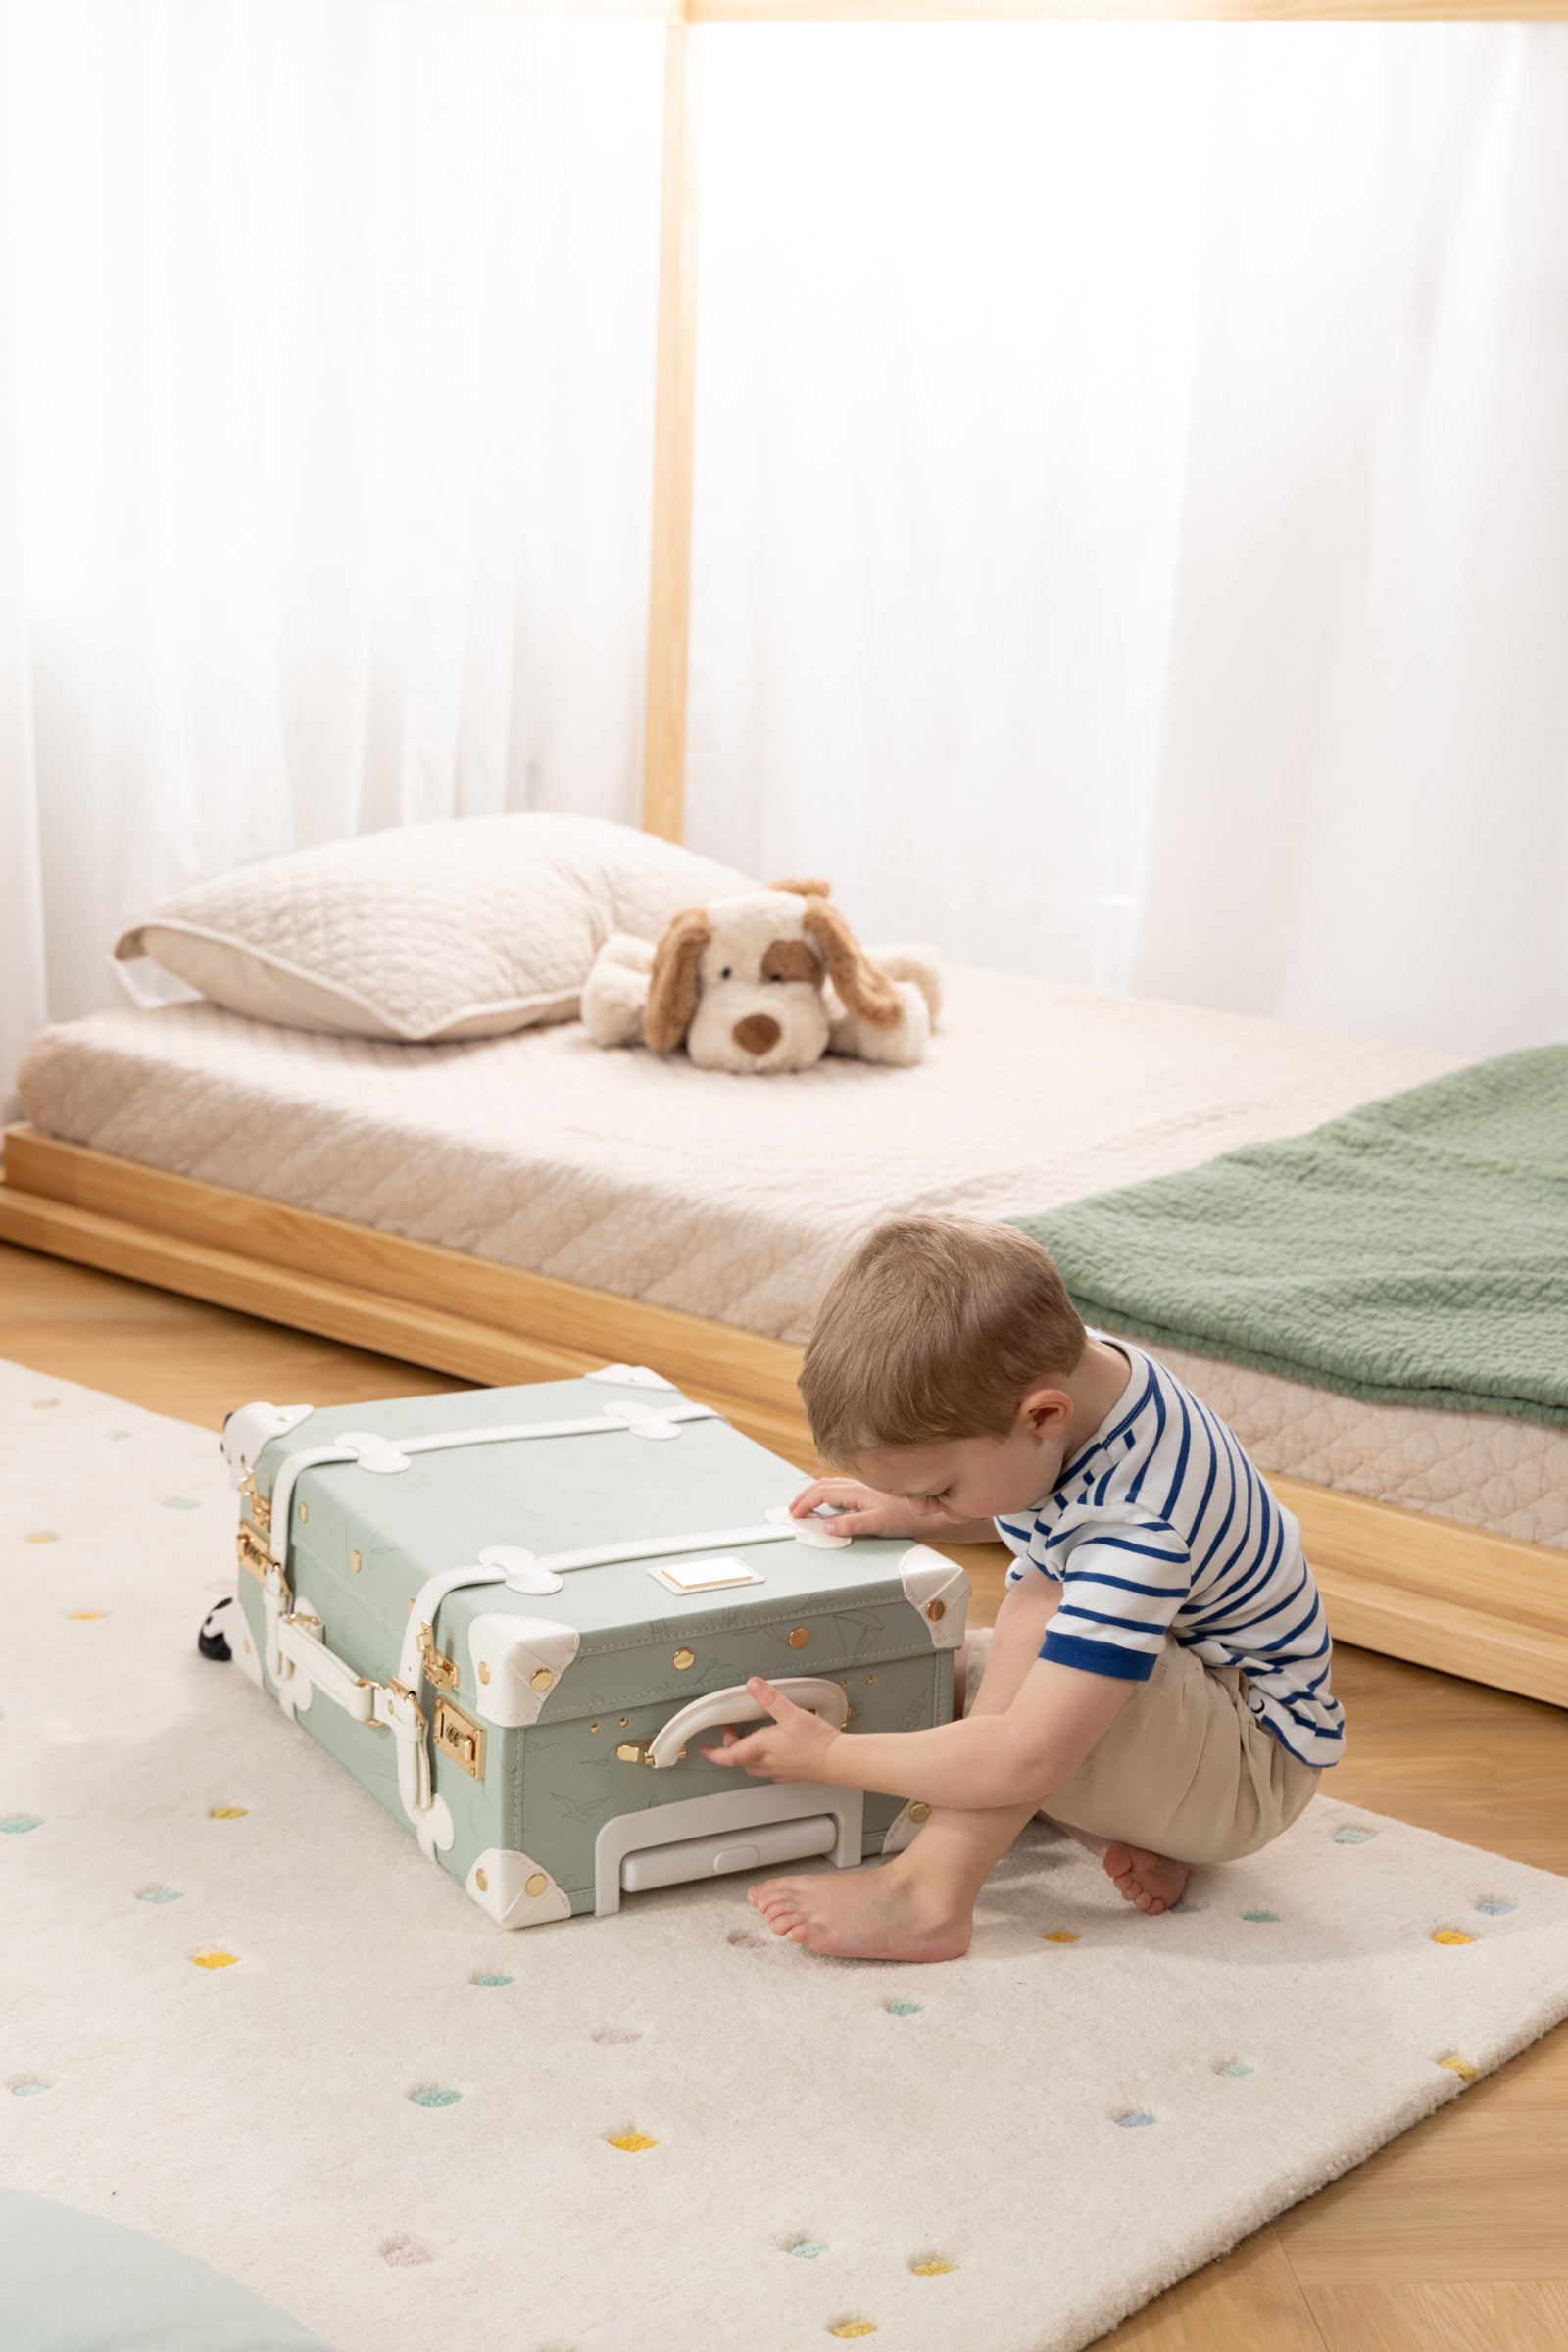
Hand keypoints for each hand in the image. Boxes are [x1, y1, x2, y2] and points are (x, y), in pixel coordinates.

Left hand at [701, 1677, 840, 1781]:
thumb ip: (770, 1698)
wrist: (839, 1761)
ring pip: (754, 1766)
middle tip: (731, 1732)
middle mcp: (768, 1763)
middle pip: (740, 1759)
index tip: (704, 1748)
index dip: (713, 1752)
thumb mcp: (791, 1713)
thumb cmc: (817, 1743)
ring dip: (747, 1754)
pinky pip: (771, 1769)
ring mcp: (780, 1771)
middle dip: (731, 1746)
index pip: (728, 1755)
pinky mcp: (793, 1774)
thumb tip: (753, 1685)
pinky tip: (775, 1751)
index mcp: (762, 1749)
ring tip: (751, 1739)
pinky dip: (765, 1760)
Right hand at [788, 1477, 944, 1539]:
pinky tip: (832, 1502)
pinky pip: (841, 1488)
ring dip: (815, 1494)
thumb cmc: (906, 1516)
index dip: (804, 1504)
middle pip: (823, 1485)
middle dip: (804, 1496)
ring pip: (832, 1485)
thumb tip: (827, 1527)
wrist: (929, 1511)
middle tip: (793, 1510)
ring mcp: (864, 1486)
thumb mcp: (877, 1524)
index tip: (794, 1515)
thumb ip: (851, 1525)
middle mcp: (858, 1485)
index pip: (821, 1493)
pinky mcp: (870, 1491)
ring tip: (806, 1506)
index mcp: (856, 1491)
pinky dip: (827, 1494)